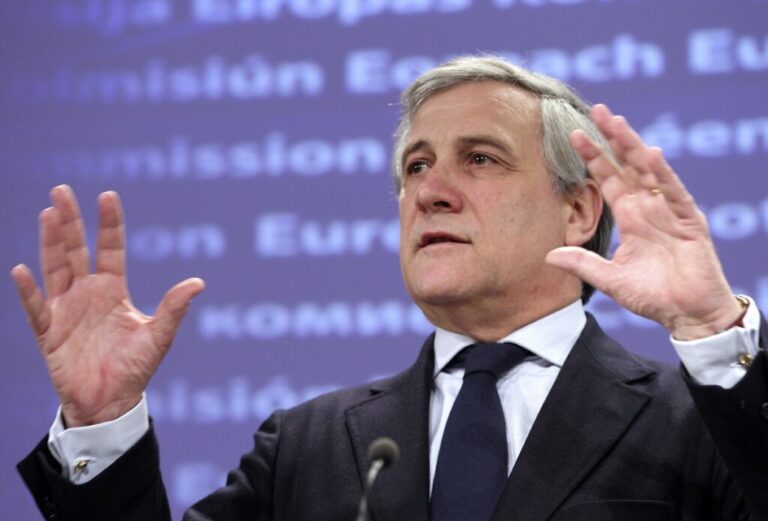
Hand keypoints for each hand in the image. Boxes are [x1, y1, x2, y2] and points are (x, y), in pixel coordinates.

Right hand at [11, 186, 204, 425]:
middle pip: (76, 250)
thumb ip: (174, 309)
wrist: (110, 403)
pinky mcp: (48, 332)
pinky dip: (28, 291)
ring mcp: (65, 310)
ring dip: (50, 242)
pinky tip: (22, 271)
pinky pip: (36, 308)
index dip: (109, 224)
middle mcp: (87, 294)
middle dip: (70, 221)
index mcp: (113, 290)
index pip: (110, 249)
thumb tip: (198, 283)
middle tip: (61, 190)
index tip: (108, 195)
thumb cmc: (135, 369)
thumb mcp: (158, 336)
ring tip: (47, 213)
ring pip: (55, 269)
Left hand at [546, 105, 741, 339]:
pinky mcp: (690, 221)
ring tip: (617, 122)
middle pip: (627, 165)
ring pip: (650, 171)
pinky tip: (649, 155)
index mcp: (631, 217)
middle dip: (612, 138)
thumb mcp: (610, 279)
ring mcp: (669, 211)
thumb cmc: (653, 296)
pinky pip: (674, 193)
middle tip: (597, 110)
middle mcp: (648, 208)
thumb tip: (549, 255)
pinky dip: (662, 175)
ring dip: (634, 146)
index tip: (574, 135)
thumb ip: (582, 264)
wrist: (687, 315)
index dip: (593, 157)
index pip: (608, 179)